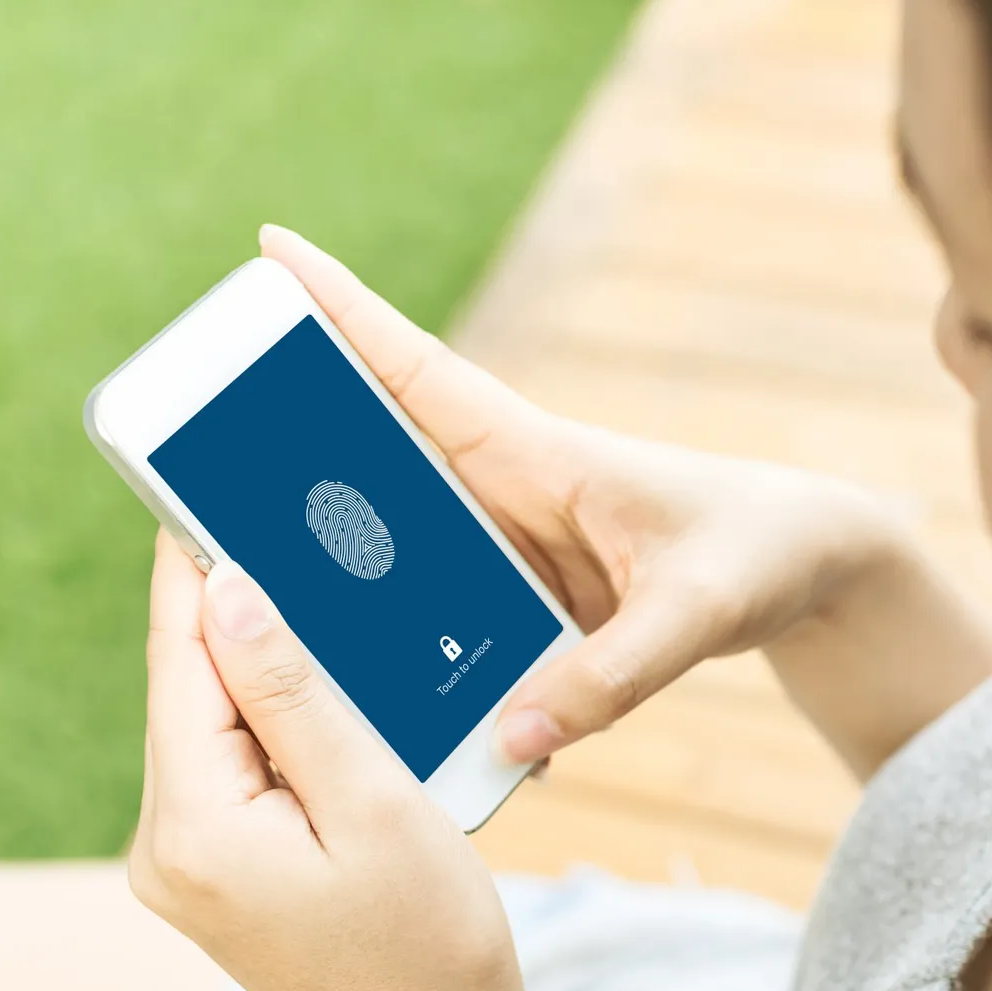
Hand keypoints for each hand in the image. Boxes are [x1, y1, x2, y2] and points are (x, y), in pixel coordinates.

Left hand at [131, 532, 535, 990]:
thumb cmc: (427, 941)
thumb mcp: (375, 801)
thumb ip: (295, 694)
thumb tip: (229, 589)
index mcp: (197, 828)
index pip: (182, 660)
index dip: (196, 565)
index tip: (214, 480)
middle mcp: (170, 843)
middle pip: (197, 686)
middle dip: (250, 608)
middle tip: (300, 522)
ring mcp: (193, 860)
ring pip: (224, 721)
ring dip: (278, 664)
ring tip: (335, 598)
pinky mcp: (225, 865)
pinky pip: (244, 762)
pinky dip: (288, 717)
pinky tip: (338, 687)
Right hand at [259, 225, 939, 771]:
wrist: (804, 571)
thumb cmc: (757, 553)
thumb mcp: (696, 613)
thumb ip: (612, 675)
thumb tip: (511, 741)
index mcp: (538, 452)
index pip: (422, 370)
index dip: (346, 311)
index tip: (270, 249)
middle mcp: (509, 488)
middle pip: (376, 450)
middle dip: (289, 438)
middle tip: (187, 447)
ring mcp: (512, 542)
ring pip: (398, 537)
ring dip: (333, 551)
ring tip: (246, 589)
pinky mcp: (528, 593)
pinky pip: (446, 609)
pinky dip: (406, 635)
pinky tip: (373, 689)